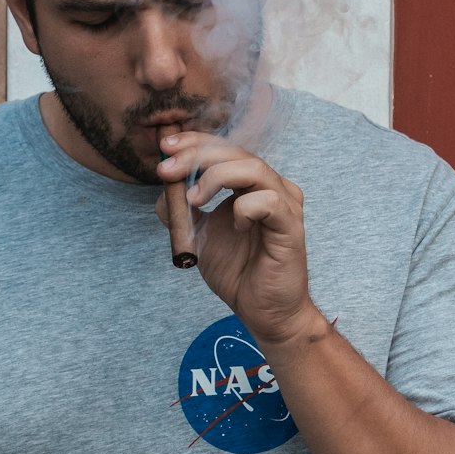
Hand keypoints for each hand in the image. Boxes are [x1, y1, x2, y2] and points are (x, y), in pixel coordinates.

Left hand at [157, 131, 322, 349]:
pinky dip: (244, 208)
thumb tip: (164, 188)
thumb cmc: (237, 271)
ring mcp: (284, 203)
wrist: (262, 311)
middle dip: (197, 155)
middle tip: (167, 168)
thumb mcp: (198, 235)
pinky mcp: (291, 225)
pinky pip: (268, 201)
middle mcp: (270, 186)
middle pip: (236, 152)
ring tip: (194, 200)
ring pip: (253, 168)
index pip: (223, 149)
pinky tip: (237, 227)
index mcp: (250, 184)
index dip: (194, 142)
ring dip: (216, 176)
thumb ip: (182, 210)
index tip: (165, 146)